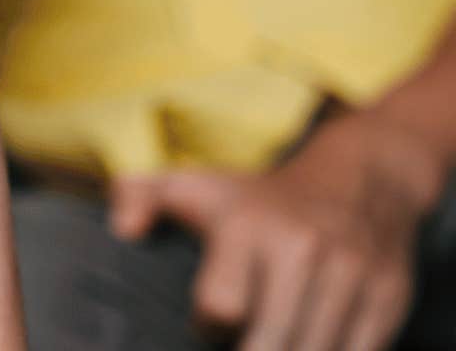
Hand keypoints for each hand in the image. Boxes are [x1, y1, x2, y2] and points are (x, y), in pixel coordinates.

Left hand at [109, 113, 445, 350]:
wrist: (358, 178)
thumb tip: (124, 230)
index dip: (208, 328)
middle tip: (240, 341)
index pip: (221, 307)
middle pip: (270, 343)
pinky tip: (305, 341)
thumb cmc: (257, 196)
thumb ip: (137, 196)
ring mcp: (350, 274)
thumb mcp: (191, 183)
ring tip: (268, 338)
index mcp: (246, 227)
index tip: (208, 323)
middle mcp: (301, 250)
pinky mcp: (387, 297)